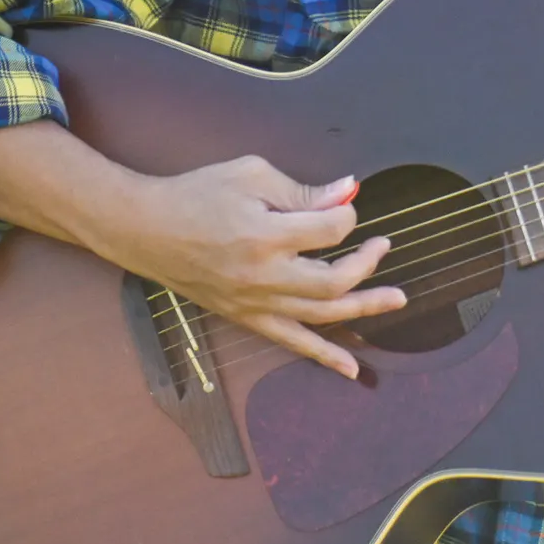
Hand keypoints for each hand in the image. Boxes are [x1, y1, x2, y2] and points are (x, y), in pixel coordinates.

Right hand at [94, 157, 404, 378]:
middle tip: (383, 245)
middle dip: (366, 263)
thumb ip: (301, 190)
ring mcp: (253, 302)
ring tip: (397, 299)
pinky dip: (324, 356)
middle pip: (333, 281)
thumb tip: (347, 193)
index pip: (329, 231)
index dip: (347, 215)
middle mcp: (262, 276)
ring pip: (320, 314)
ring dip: (363, 307)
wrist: (146, 229)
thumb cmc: (197, 194)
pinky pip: (291, 341)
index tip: (344, 204)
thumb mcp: (250, 174)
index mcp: (263, 235)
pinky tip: (353, 369)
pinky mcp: (245, 317)